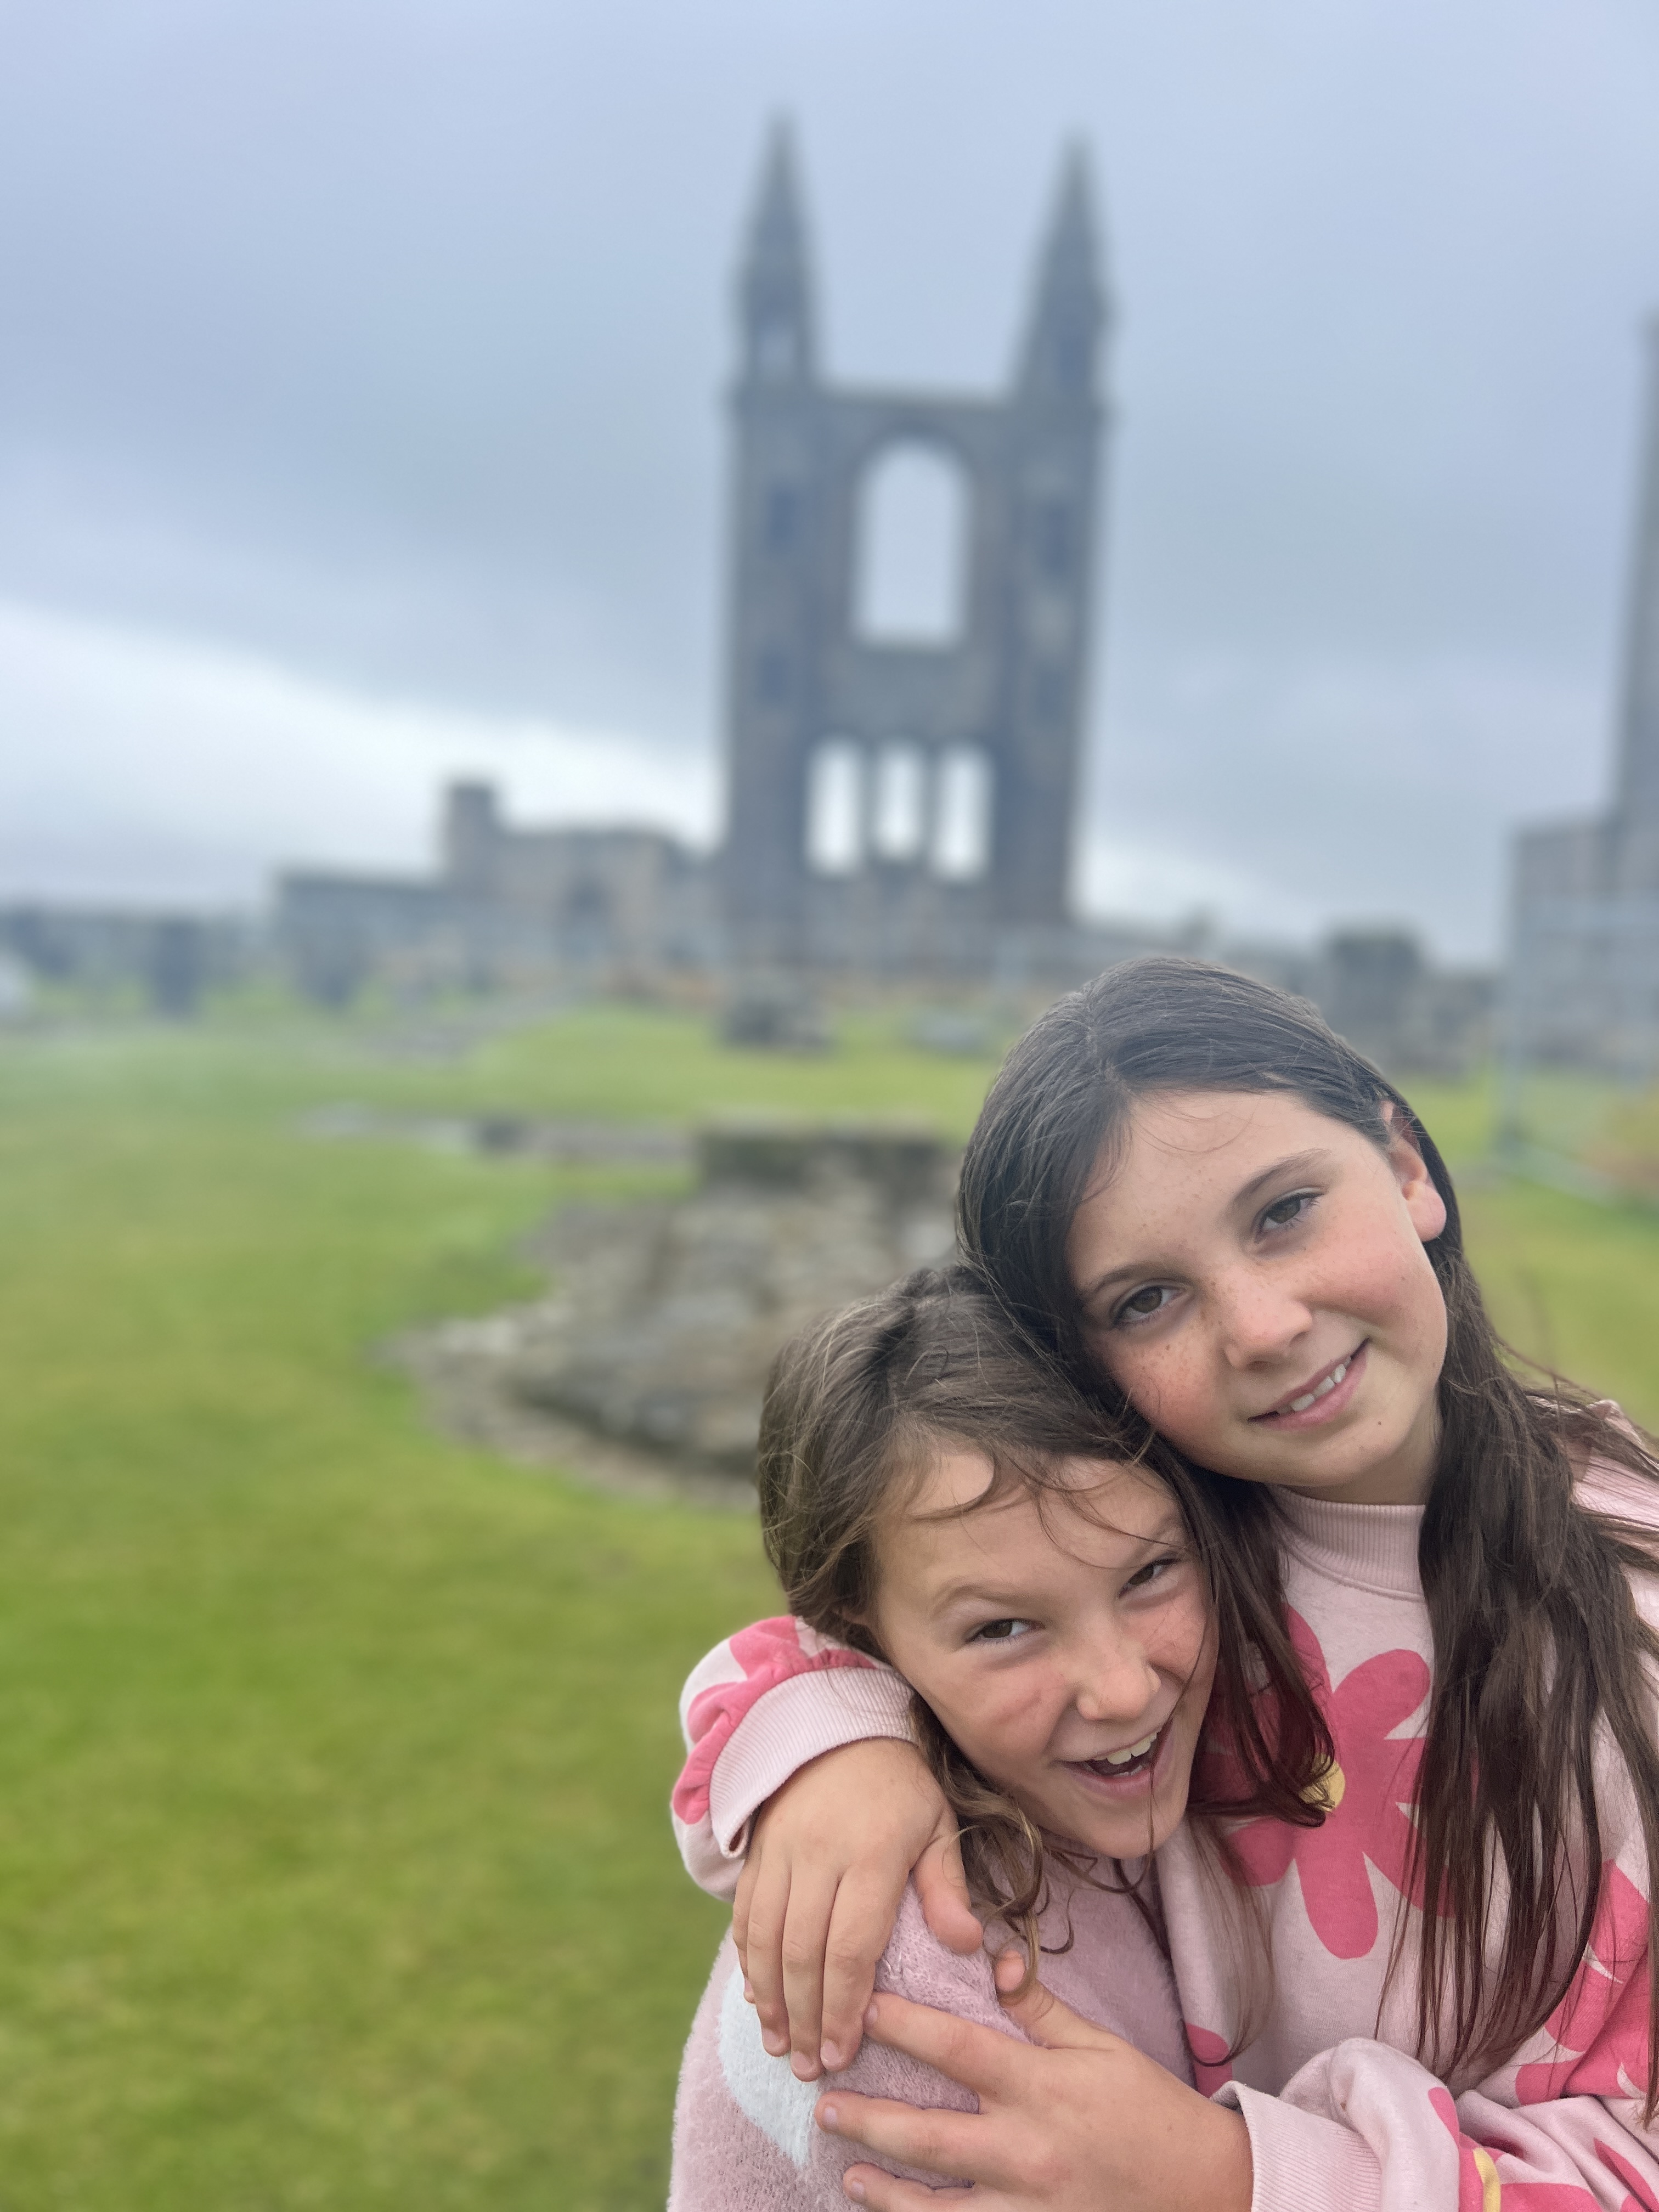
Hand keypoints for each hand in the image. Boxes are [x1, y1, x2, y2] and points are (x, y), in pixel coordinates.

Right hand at [733, 1739, 981, 2079]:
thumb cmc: (900, 1786)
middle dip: (805, 2018)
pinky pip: (745, 1914)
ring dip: (771, 2000)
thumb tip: (966, 1947)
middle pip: (802, 1953)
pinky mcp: (757, 1850)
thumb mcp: (937, 1824)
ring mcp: (780, 1851)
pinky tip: (758, 1998)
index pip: (849, 1946)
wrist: (838, 1726)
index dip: (843, 2006)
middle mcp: (817, 1854)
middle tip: (811, 2067)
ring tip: (781, 2046)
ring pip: (765, 1939)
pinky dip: (748, 1961)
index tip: (845, 2053)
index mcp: (869, 1854)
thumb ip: (947, 1886)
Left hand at [814, 1957, 1252, 2211]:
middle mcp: (1028, 2150)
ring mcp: (1030, 2207)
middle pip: (930, 2137)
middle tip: (825, 2103)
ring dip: (886, 2192)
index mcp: (1043, 2087)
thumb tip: (994, 1958)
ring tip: (847, 2174)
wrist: (1207, 2189)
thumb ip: (1040, 2008)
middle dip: (870, 2121)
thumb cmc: (1148, 2108)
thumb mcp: (1100, 2045)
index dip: (905, 2027)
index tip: (862, 2010)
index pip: (958, 2050)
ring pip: (938, 2207)